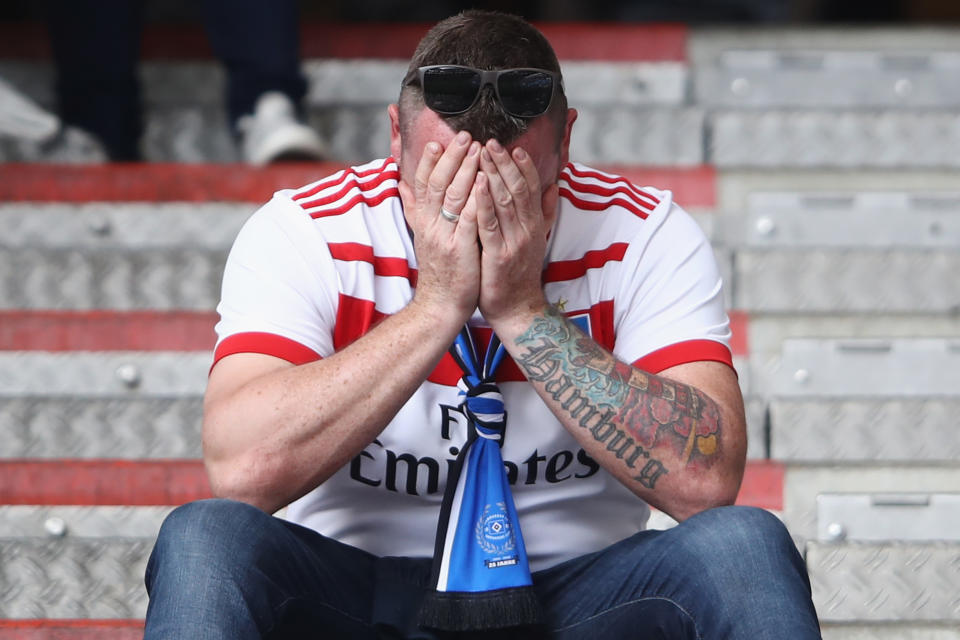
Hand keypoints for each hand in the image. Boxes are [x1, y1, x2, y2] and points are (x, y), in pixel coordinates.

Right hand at [397, 131, 482, 321]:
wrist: (440, 306)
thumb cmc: (439, 271)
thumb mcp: (423, 237)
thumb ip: (415, 209)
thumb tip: (402, 184)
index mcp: (422, 221)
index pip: (421, 183)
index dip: (429, 161)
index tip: (439, 141)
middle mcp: (429, 225)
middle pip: (437, 182)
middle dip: (452, 157)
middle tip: (466, 135)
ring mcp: (444, 236)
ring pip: (452, 196)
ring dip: (466, 169)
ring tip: (480, 149)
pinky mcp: (460, 249)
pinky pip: (467, 218)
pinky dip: (475, 198)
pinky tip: (485, 181)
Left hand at [475, 139, 559, 324]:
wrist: (518, 310)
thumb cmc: (520, 274)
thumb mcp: (536, 240)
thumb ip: (545, 212)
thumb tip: (554, 185)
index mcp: (536, 224)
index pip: (532, 187)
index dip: (523, 165)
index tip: (512, 145)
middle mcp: (528, 230)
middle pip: (518, 189)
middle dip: (504, 163)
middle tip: (491, 141)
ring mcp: (514, 243)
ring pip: (505, 202)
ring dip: (493, 175)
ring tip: (482, 153)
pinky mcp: (498, 257)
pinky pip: (490, 226)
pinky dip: (484, 203)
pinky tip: (476, 186)